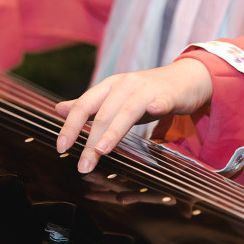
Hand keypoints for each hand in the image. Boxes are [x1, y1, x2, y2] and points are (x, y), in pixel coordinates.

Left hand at [55, 58, 212, 173]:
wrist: (185, 78)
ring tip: (101, 151)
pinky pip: (162, 100)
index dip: (71, 126)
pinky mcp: (169, 94)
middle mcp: (125, 85)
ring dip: (113, 131)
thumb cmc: (146, 92)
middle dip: (91, 141)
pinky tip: (153, 110)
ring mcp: (147, 89)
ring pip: (127, 111)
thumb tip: (59, 109)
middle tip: (83, 165)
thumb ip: (89, 106)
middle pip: (104, 113)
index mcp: (109, 86)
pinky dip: (157, 105)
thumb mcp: (114, 97)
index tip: (61, 147)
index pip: (84, 105)